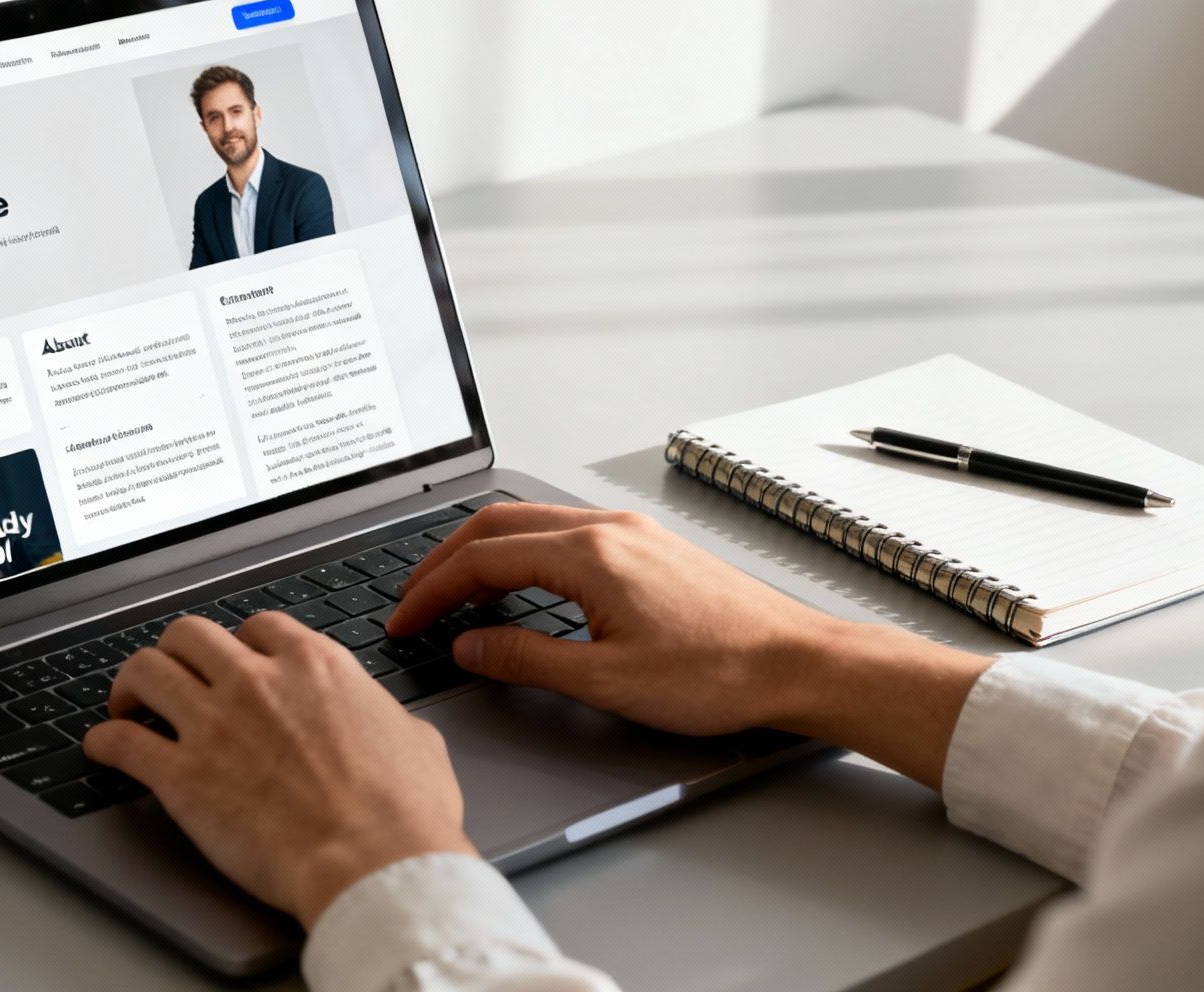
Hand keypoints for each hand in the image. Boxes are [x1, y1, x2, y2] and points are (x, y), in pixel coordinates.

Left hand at [82, 612, 475, 926]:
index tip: (234, 663)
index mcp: (314, 666)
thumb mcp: (417, 741)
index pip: (258, 627)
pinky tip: (103, 749)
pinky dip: (105, 742)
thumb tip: (392, 724)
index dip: (241, 645)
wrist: (372, 862)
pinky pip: (121, 742)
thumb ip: (387, 718)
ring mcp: (214, 724)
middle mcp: (257, 681)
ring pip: (146, 671)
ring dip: (131, 685)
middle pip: (190, 634)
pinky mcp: (181, 776)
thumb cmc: (402, 813)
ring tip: (128, 704)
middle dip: (177, 652)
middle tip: (173, 675)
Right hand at [387, 504, 990, 789]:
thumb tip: (471, 648)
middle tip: (413, 601)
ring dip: (482, 552)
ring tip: (453, 594)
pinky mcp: (648, 546)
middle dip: (443, 562)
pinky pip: (563, 532)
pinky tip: (518, 586)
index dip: (432, 591)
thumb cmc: (722, 673)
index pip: (483, 559)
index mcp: (590, 554)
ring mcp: (630, 533)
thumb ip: (526, 660)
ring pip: (530, 522)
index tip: (406, 620)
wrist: (798, 664)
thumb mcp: (607, 681)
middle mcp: (608, 529)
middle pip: (497, 524)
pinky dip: (521, 554)